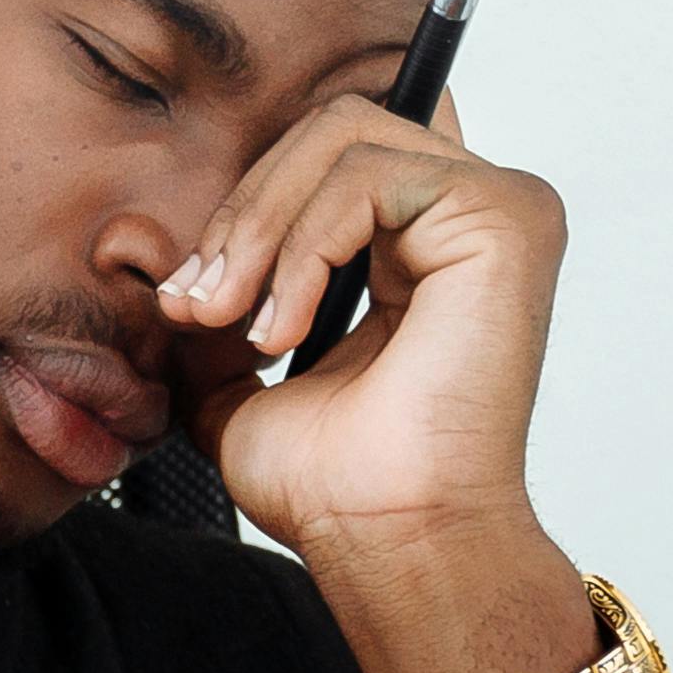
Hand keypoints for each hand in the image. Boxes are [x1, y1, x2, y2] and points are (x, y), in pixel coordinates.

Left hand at [150, 99, 605, 672]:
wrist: (392, 542)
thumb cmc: (342, 486)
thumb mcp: (239, 381)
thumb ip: (219, 310)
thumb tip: (167, 269)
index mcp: (421, 240)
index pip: (323, 156)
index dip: (248, 210)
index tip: (188, 300)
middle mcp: (466, 213)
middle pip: (328, 130)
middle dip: (243, 213)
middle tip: (199, 305)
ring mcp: (495, 207)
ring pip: (341, 141)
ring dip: (261, 230)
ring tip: (233, 320)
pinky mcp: (506, 216)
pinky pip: (366, 176)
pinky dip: (304, 247)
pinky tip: (286, 328)